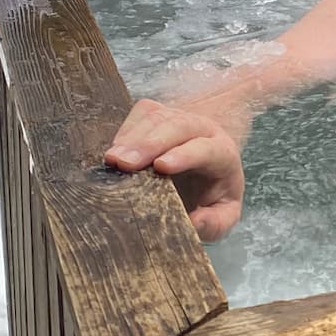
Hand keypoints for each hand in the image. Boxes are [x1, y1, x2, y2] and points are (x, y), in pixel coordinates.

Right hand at [105, 99, 244, 240]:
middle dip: (149, 144)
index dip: (183, 156)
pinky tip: (115, 150)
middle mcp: (203, 129)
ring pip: (157, 117)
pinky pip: (141, 112)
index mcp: (223, 154)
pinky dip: (126, 130)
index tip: (160, 167)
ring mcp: (180, 117)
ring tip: (112, 159)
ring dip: (132, 138)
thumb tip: (194, 223)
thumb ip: (215, 222)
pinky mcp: (159, 112)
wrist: (209, 162)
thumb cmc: (213, 192)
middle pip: (178, 126)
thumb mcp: (223, 213)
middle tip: (123, 163)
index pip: (206, 149)